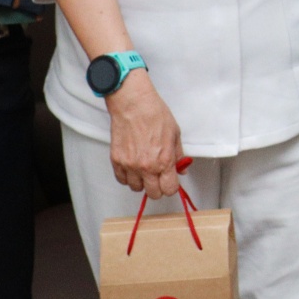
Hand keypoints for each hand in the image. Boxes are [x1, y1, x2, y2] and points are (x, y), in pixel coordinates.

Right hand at [105, 71, 184, 197]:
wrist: (133, 104)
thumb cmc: (154, 114)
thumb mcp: (175, 133)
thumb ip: (178, 155)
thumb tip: (181, 169)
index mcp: (164, 160)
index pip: (169, 189)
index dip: (171, 186)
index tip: (170, 181)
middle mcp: (147, 167)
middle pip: (153, 193)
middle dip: (158, 187)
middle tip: (158, 177)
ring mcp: (130, 165)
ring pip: (136, 188)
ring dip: (141, 182)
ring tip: (144, 169)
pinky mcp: (117, 161)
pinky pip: (122, 179)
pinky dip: (127, 176)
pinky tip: (133, 167)